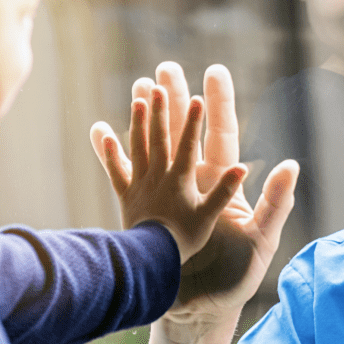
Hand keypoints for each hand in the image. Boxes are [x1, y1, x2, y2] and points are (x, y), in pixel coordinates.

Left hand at [89, 82, 244, 263]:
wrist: (151, 263)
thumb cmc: (185, 242)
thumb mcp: (210, 218)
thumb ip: (225, 192)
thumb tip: (243, 167)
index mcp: (183, 180)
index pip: (190, 144)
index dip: (194, 120)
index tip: (198, 96)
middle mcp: (160, 176)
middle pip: (161, 136)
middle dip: (163, 107)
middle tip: (162, 80)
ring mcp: (141, 184)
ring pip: (138, 146)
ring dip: (138, 120)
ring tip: (138, 95)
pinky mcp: (126, 195)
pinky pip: (116, 171)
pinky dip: (108, 153)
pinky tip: (100, 131)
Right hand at [137, 63, 298, 343]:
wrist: (200, 308)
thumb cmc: (237, 276)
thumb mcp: (262, 240)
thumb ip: (276, 203)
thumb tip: (289, 164)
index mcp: (223, 184)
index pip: (222, 134)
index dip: (219, 103)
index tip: (214, 71)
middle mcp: (194, 182)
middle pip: (184, 130)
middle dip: (176, 97)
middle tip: (166, 68)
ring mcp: (167, 193)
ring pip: (154, 145)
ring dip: (145, 116)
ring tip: (137, 88)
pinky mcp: (144, 210)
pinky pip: (124, 174)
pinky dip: (111, 152)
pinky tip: (100, 128)